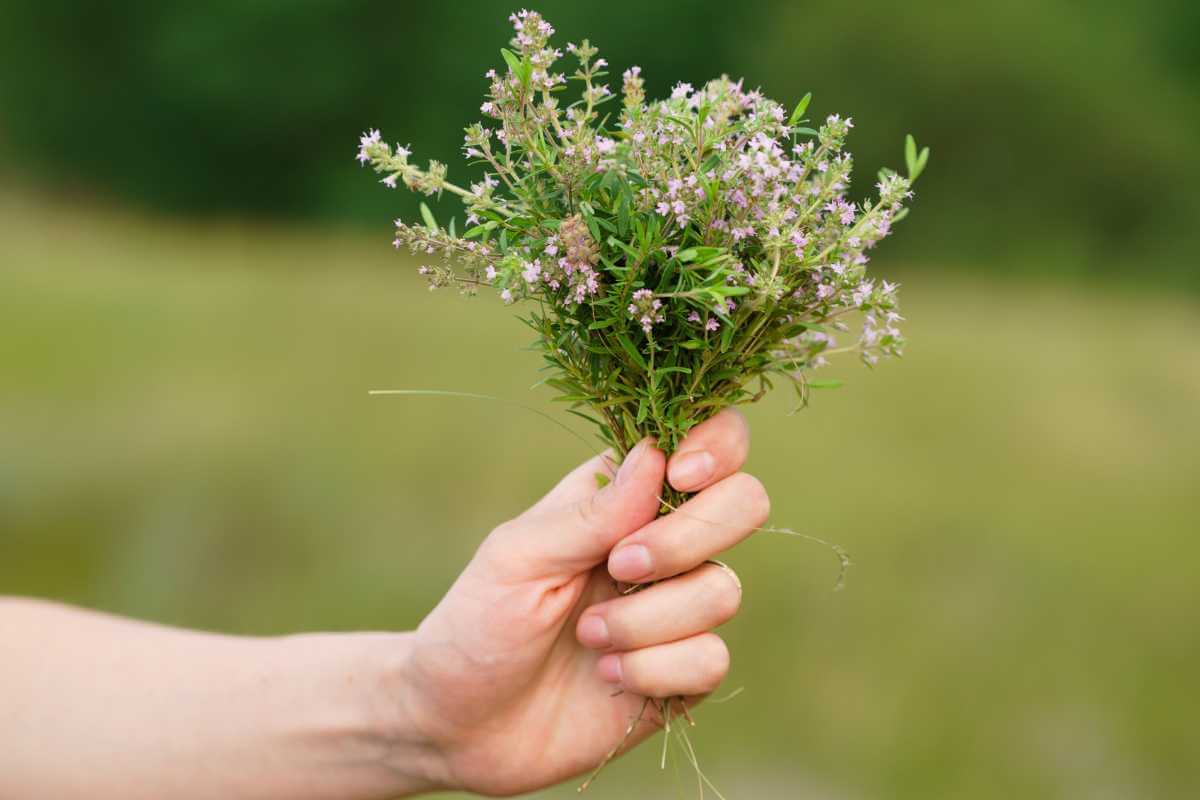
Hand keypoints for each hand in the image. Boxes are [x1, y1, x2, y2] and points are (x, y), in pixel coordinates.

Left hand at [399, 409, 767, 794]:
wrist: (460, 726)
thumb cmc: (478, 624)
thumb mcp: (518, 557)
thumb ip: (591, 512)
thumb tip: (656, 454)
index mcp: (624, 494)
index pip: (709, 440)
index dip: (716, 447)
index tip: (679, 476)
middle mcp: (664, 542)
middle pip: (745, 503)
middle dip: (687, 538)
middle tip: (619, 565)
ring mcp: (678, 608)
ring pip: (723, 589)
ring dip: (647, 618)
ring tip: (588, 637)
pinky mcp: (683, 672)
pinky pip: (711, 658)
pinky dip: (654, 669)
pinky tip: (608, 676)